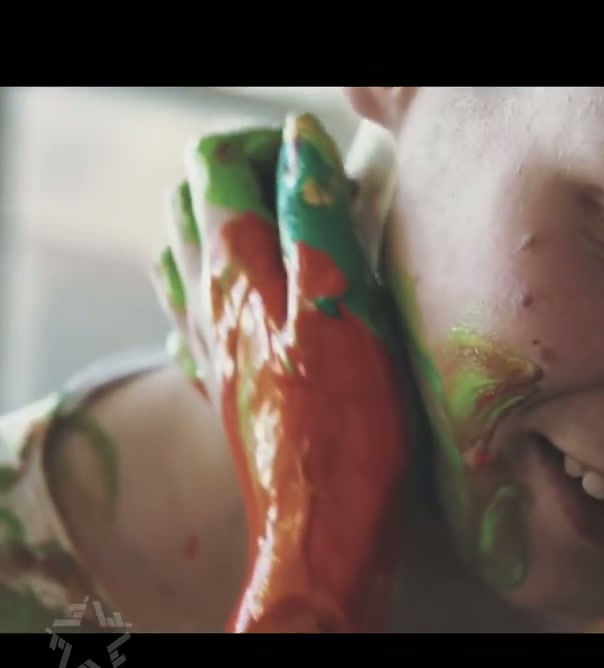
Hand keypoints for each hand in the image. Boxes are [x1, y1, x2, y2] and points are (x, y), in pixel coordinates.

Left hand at [151, 114, 409, 631]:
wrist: (322, 519)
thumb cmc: (345, 417)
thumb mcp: (343, 300)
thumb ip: (316, 214)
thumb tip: (299, 143)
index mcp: (232, 264)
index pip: (213, 162)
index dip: (264, 145)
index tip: (321, 168)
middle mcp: (205, 296)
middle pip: (190, 199)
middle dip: (247, 176)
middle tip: (313, 197)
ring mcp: (206, 341)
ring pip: (187, 252)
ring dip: (233, 227)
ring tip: (294, 241)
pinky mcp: (222, 380)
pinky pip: (196, 310)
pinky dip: (223, 283)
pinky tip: (261, 301)